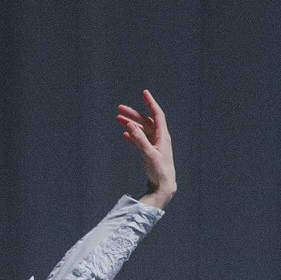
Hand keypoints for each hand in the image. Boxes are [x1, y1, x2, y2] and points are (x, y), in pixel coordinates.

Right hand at [115, 91, 175, 205]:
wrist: (163, 186)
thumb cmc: (159, 171)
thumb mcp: (148, 154)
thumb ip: (139, 139)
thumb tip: (130, 125)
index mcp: (162, 135)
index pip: (157, 114)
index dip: (150, 103)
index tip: (144, 92)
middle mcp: (159, 138)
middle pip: (145, 121)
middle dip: (133, 114)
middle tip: (119, 109)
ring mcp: (154, 144)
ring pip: (141, 130)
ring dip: (130, 124)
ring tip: (117, 119)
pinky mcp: (150, 152)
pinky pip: (140, 140)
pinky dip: (132, 136)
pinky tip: (124, 135)